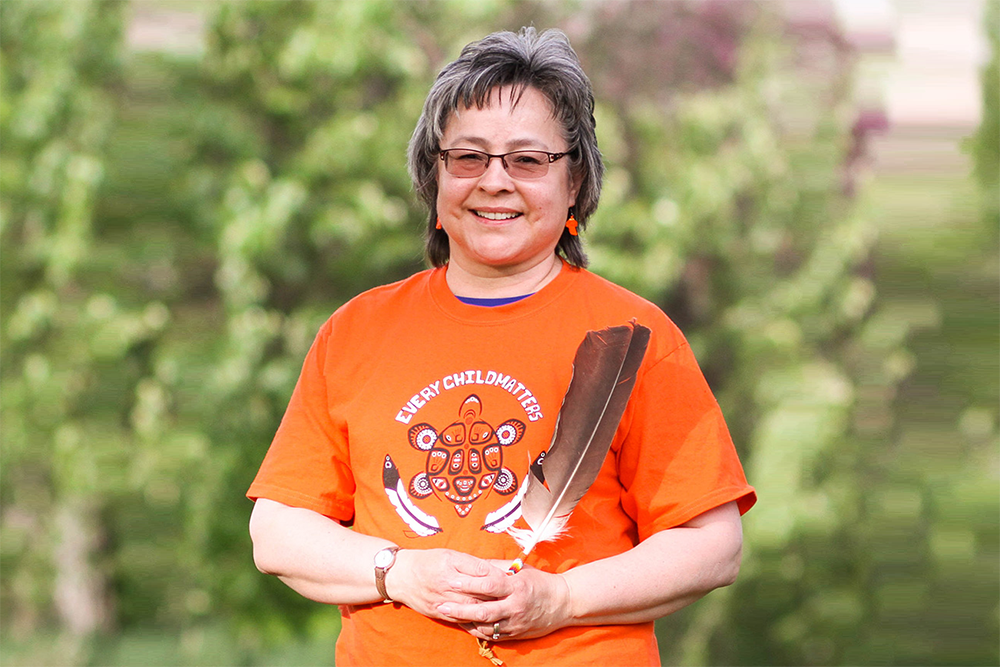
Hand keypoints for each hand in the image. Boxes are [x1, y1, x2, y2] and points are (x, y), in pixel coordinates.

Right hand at [383, 548, 507, 620]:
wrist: (400, 576)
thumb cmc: (428, 561)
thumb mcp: (450, 555)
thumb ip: (473, 563)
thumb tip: (497, 568)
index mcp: (451, 564)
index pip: (481, 571)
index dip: (499, 575)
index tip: (513, 577)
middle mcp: (447, 583)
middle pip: (479, 591)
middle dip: (498, 594)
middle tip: (516, 595)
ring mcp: (443, 600)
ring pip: (472, 608)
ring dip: (490, 610)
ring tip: (506, 610)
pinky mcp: (439, 613)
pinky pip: (461, 620)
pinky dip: (476, 623)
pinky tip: (489, 623)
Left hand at [436, 563, 573, 640]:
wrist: (563, 603)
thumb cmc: (539, 582)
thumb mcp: (520, 570)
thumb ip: (497, 567)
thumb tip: (475, 562)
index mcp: (516, 586)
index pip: (489, 585)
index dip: (469, 583)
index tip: (452, 581)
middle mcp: (515, 606)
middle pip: (483, 610)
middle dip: (460, 609)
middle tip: (441, 605)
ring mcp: (515, 622)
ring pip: (485, 626)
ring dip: (465, 622)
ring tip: (448, 616)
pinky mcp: (516, 634)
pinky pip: (492, 636)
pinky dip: (477, 631)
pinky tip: (464, 625)